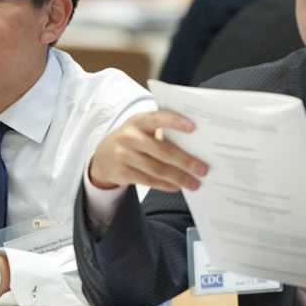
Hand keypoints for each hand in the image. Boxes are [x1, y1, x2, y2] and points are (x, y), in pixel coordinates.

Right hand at [88, 110, 207, 191]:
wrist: (103, 157)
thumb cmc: (133, 140)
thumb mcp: (142, 129)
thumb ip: (162, 132)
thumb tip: (195, 147)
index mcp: (139, 121)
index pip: (158, 118)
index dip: (175, 122)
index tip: (193, 127)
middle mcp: (130, 136)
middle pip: (162, 150)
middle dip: (185, 161)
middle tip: (203, 169)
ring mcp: (124, 155)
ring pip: (157, 169)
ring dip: (179, 178)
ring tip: (194, 183)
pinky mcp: (122, 172)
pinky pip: (149, 181)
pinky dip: (166, 185)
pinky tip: (177, 186)